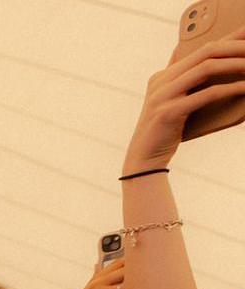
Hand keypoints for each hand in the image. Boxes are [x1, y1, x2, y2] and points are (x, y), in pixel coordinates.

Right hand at [123, 24, 244, 174]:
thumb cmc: (165, 131)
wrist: (144, 159)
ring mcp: (163, 95)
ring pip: (206, 68)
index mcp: (163, 75)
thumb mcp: (170, 103)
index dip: (228, 39)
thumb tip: (195, 64)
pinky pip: (207, 94)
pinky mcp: (169, 112)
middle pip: (206, 52)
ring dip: (236, 65)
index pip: (201, 48)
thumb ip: (179, 83)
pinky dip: (230, 89)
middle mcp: (161, 81)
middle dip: (236, 48)